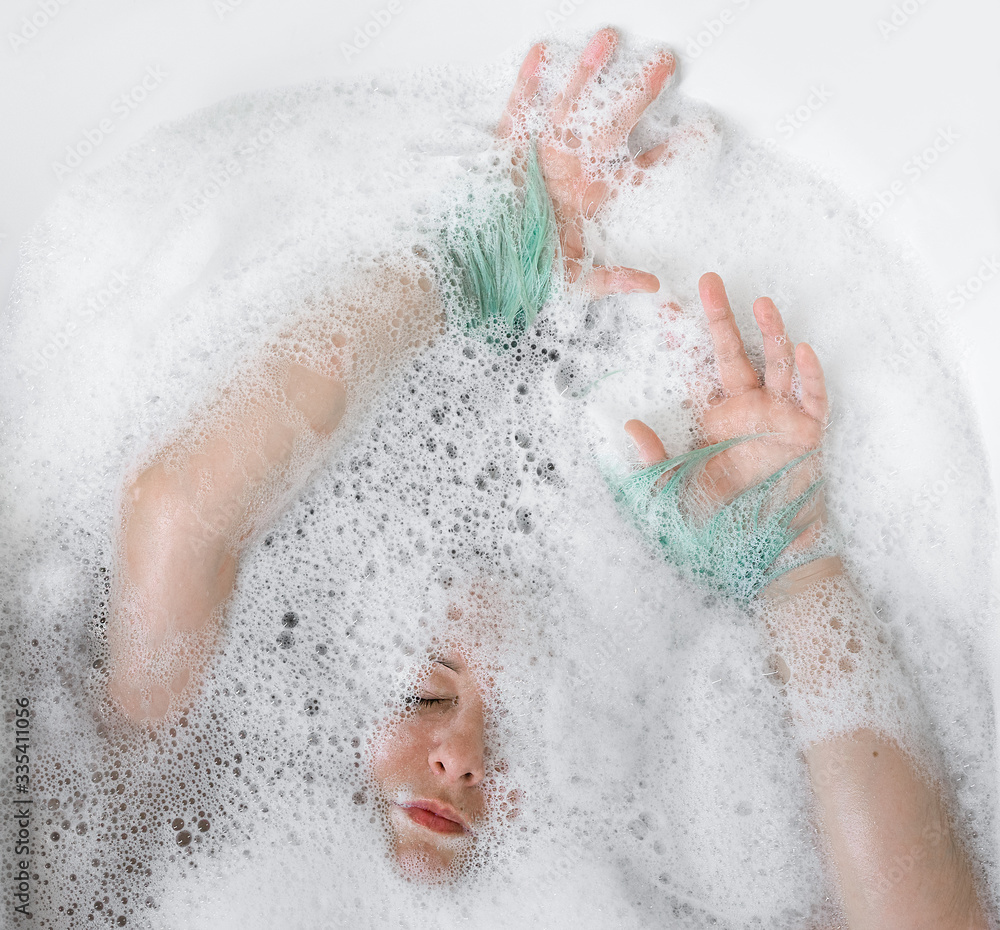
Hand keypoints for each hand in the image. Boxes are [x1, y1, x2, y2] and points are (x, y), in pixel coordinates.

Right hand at [497, 28, 675, 297]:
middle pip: (611, 125)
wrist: (484, 268)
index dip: (667, 151)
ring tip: (607, 42)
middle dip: (638, 94)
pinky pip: (518, 112)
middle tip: (664, 64)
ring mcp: (540, 157)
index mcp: (590, 196)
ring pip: (568, 109)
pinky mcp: (507, 153)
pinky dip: (527, 85)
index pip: (637, 167)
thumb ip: (613, 280)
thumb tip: (652, 285)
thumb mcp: (576, 281)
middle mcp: (570, 170)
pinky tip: (541, 54)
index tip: (698, 132)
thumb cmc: (527, 273)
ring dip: (586, 76)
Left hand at [625, 272, 829, 541]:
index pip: (694, 369)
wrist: (762, 551)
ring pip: (776, 365)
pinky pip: (812, 398)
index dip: (681, 340)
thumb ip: (653, 460)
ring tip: (761, 302)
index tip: (663, 309)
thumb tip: (629, 425)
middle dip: (722, 317)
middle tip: (709, 280)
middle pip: (733, 353)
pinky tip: (802, 348)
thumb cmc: (717, 523)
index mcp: (710, 419)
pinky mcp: (807, 434)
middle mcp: (744, 411)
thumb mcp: (673, 492)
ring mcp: (778, 419)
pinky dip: (809, 374)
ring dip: (771, 333)